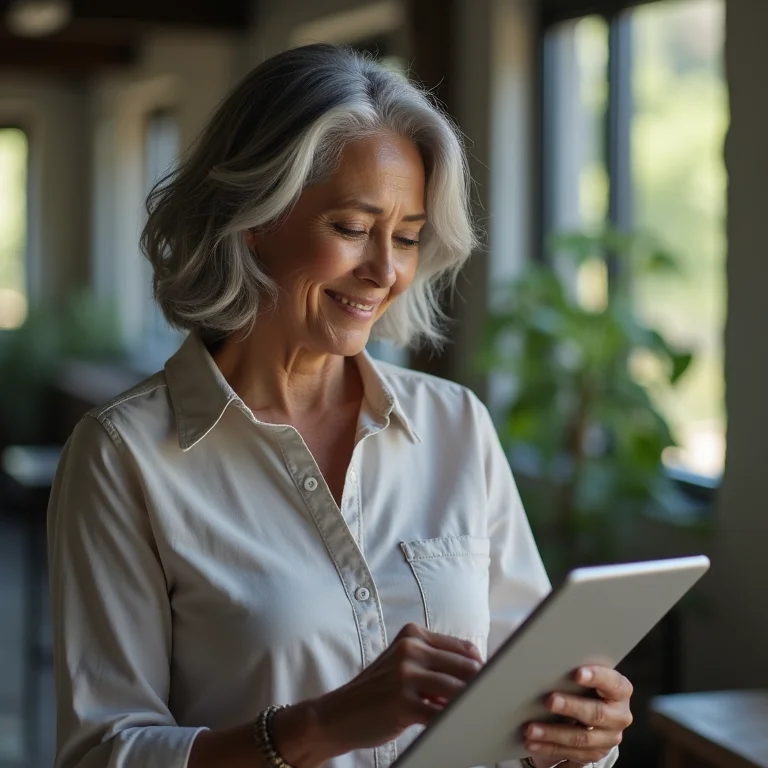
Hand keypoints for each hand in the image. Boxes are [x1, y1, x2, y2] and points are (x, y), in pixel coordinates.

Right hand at [292, 623, 482, 762]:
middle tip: (496, 701)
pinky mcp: (403, 702)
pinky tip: (460, 727)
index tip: (495, 682)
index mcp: (413, 634)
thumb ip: (434, 664)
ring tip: (481, 715)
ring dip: (472, 704)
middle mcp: (410, 648)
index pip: (463, 648)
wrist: (337, 714)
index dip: (482, 667)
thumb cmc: (376, 693)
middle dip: (483, 686)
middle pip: (465, 666)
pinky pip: (441, 713)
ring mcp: (405, 674)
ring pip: (457, 689)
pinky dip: (455, 721)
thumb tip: (478, 677)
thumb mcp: (402, 665)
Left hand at [524, 666, 632, 766]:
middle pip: (596, 714)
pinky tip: (534, 745)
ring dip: (553, 735)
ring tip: (531, 730)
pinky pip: (572, 756)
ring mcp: (608, 739)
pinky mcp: (595, 754)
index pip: (613, 683)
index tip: (577, 673)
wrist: (598, 713)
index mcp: (620, 692)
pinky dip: (550, 750)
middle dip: (570, 707)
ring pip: (581, 739)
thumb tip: (551, 663)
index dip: (597, 677)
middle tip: (549, 701)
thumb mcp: (590, 677)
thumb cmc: (588, 686)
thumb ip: (578, 673)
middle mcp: (618, 717)